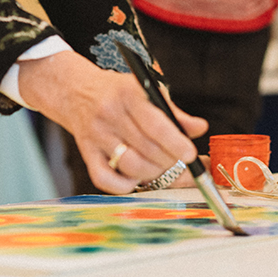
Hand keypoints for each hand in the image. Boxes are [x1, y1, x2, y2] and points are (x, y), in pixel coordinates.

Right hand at [16, 51, 206, 193]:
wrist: (77, 91)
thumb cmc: (118, 92)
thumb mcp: (147, 91)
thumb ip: (174, 112)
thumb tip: (200, 129)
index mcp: (128, 94)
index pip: (155, 125)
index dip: (175, 143)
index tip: (190, 154)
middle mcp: (109, 114)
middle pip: (146, 149)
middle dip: (170, 161)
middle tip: (182, 162)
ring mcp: (96, 136)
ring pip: (130, 166)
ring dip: (153, 174)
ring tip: (163, 168)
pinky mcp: (86, 153)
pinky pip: (104, 179)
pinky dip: (124, 185)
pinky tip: (136, 178)